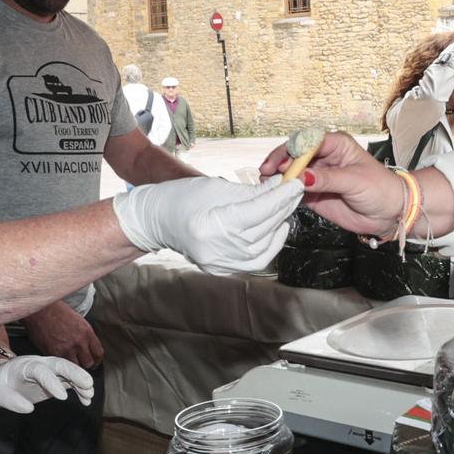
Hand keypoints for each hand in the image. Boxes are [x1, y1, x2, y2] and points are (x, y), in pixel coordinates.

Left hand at [0, 354, 92, 413]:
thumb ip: (10, 400)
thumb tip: (28, 408)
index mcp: (23, 365)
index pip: (40, 370)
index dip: (52, 382)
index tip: (62, 397)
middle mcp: (39, 364)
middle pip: (59, 364)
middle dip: (75, 373)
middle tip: (88, 384)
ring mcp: (47, 371)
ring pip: (67, 372)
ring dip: (80, 381)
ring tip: (89, 395)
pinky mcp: (53, 379)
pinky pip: (69, 382)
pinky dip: (79, 389)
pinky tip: (86, 399)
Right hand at [28, 301, 102, 368]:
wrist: (41, 310)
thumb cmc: (56, 311)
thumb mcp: (78, 320)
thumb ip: (84, 335)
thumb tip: (87, 347)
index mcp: (87, 333)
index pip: (98, 353)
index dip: (97, 359)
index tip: (95, 361)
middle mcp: (78, 342)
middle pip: (89, 363)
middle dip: (87, 365)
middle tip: (83, 364)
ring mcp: (66, 349)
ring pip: (76, 368)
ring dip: (74, 367)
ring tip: (71, 364)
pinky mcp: (53, 354)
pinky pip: (62, 365)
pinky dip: (62, 364)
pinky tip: (61, 360)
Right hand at [113, 176, 302, 271]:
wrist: (157, 220)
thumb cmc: (182, 197)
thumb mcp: (216, 187)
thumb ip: (251, 191)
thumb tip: (280, 187)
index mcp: (210, 225)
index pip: (258, 211)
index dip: (281, 197)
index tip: (296, 183)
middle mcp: (215, 249)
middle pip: (263, 229)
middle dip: (283, 208)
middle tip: (295, 191)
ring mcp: (218, 264)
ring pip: (264, 247)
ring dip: (279, 226)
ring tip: (284, 208)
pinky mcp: (221, 270)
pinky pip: (255, 261)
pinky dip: (270, 245)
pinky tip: (276, 229)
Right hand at [260, 131, 404, 236]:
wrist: (389, 213)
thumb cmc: (380, 189)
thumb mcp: (354, 181)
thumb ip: (326, 179)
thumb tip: (302, 178)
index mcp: (335, 144)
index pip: (307, 142)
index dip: (292, 152)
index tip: (283, 164)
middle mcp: (323, 157)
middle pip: (294, 155)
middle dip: (279, 163)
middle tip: (268, 173)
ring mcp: (317, 176)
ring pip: (291, 174)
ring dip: (278, 179)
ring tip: (267, 185)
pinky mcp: (314, 194)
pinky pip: (294, 192)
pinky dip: (284, 194)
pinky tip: (276, 196)